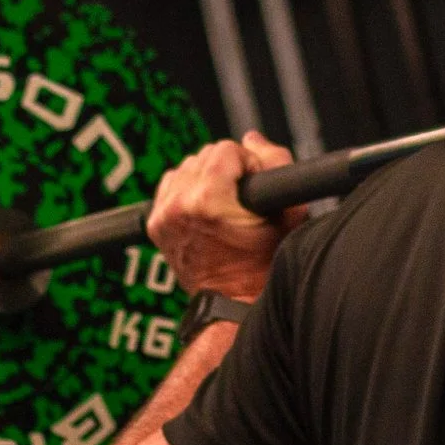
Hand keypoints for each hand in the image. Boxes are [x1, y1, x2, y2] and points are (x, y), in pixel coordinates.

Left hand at [145, 131, 307, 301]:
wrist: (233, 303)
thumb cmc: (263, 267)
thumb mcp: (288, 213)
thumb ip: (276, 164)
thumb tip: (253, 141)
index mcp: (208, 201)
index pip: (226, 149)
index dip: (249, 164)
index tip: (255, 186)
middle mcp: (180, 206)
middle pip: (204, 154)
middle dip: (227, 169)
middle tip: (242, 198)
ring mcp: (163, 216)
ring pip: (186, 167)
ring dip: (206, 177)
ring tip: (223, 204)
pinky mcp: (155, 224)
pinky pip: (169, 185)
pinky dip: (186, 189)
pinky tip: (203, 208)